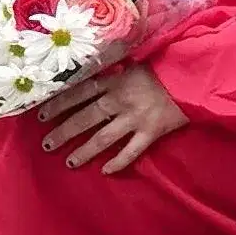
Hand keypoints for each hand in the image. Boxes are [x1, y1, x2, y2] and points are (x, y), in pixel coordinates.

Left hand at [39, 63, 189, 173]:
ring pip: (104, 138)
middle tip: (47, 144)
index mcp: (114, 80)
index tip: (41, 114)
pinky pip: (132, 151)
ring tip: (69, 162)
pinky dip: (118, 162)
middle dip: (64, 132)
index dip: (59, 104)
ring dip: (84, 151)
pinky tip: (105, 171)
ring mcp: (135, 118)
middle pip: (85, 118)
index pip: (79, 93)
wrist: (193, 76)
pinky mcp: (151, 132)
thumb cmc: (163, 66)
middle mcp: (120, 100)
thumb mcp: (133, 63)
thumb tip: (89, 76)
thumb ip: (113, 72)